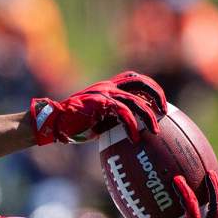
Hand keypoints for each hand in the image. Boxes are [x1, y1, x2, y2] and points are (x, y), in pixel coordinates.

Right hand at [30, 71, 166, 145]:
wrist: (53, 123)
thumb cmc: (73, 126)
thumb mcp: (97, 121)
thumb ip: (113, 120)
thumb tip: (132, 131)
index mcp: (107, 88)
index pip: (133, 79)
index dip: (149, 88)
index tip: (159, 103)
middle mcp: (107, 86)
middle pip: (139, 81)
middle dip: (156, 94)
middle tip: (164, 110)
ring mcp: (103, 93)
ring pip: (135, 99)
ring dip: (148, 115)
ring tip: (154, 131)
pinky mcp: (99, 103)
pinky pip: (122, 112)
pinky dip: (131, 125)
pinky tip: (135, 137)